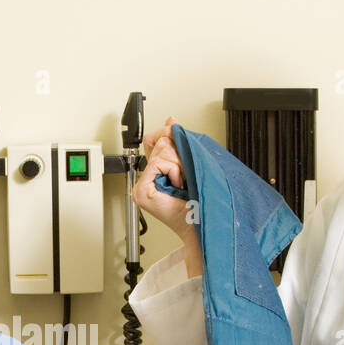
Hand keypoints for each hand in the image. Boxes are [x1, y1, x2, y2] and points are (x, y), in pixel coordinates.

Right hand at [132, 118, 201, 274]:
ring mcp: (141, 186)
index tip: (180, 149)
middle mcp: (146, 179)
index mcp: (155, 172)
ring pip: (161, 150)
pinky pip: (159, 162)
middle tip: (185, 176)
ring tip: (182, 183)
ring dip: (179, 165)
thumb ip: (178, 143)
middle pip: (160, 142)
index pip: (154, 140)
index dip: (169, 138)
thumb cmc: (200, 201)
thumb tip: (170, 121)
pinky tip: (177, 186)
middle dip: (179, 155)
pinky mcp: (142, 191)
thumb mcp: (190, 163)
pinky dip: (174, 171)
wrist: (202, 224)